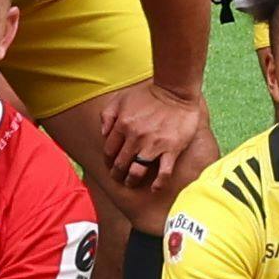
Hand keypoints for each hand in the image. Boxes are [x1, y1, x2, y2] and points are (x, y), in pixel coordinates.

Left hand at [94, 81, 213, 205]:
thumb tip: (102, 134)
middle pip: (121, 164)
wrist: (176, 90)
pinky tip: (154, 188)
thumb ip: (107, 115)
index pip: (109, 151)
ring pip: (137, 171)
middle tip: (119, 177)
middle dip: (117, 174)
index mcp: (122, 125)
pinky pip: (163, 172)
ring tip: (131, 183)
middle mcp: (136, 138)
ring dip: (132, 180)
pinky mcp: (171, 149)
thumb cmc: (149, 93)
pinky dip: (158, 183)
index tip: (110, 165)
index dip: (108, 161)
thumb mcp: (121, 98)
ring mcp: (154, 145)